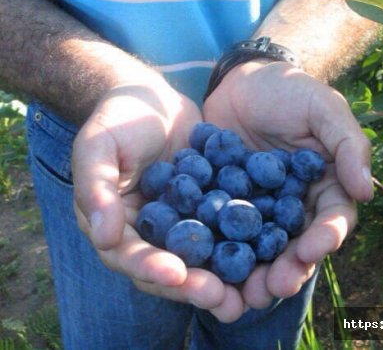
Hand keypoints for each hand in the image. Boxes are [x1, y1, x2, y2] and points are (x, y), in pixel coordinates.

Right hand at [72, 82, 244, 321]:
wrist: (155, 99)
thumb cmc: (119, 118)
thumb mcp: (99, 146)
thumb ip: (96, 188)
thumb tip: (102, 237)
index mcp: (117, 226)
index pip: (130, 256)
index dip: (151, 268)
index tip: (176, 275)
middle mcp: (151, 234)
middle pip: (170, 268)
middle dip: (194, 286)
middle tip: (221, 300)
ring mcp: (183, 224)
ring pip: (202, 258)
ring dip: (224, 279)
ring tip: (248, 296)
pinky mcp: (211, 211)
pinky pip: (227, 230)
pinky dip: (246, 244)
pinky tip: (269, 253)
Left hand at [203, 61, 372, 307]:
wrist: (240, 81)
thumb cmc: (288, 90)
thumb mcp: (323, 108)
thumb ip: (348, 145)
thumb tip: (366, 192)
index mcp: (323, 186)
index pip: (331, 219)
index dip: (325, 237)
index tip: (312, 251)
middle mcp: (293, 205)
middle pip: (296, 245)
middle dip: (289, 269)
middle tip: (275, 287)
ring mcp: (258, 208)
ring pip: (260, 249)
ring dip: (255, 274)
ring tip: (245, 295)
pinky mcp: (225, 205)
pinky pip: (223, 232)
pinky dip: (218, 253)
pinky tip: (208, 270)